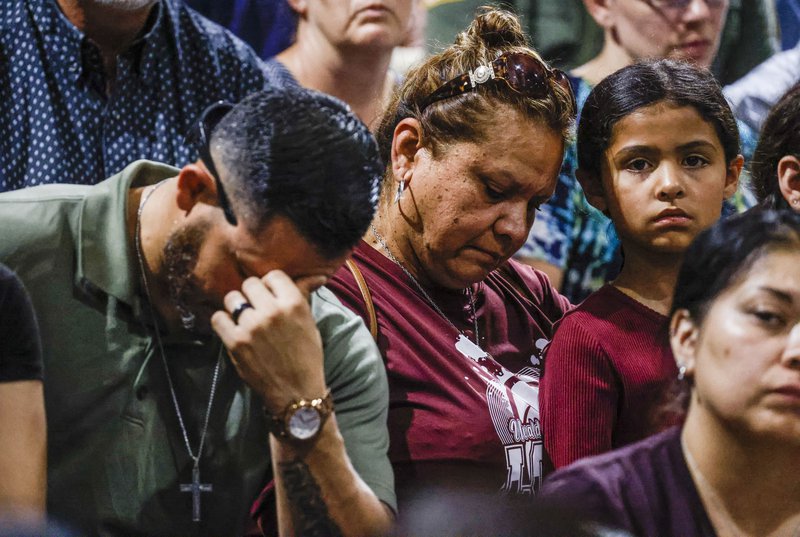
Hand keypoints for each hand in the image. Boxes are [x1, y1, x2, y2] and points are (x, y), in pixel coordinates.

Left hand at [211, 271, 327, 412]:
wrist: (296, 392)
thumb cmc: (306, 356)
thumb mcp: (309, 323)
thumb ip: (302, 296)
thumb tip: (315, 275)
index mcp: (294, 303)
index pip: (273, 275)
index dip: (270, 286)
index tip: (270, 297)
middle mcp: (272, 311)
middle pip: (250, 284)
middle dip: (252, 295)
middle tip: (256, 309)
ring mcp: (252, 326)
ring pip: (232, 298)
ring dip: (237, 307)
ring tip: (244, 320)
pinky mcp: (236, 342)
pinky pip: (219, 318)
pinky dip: (223, 322)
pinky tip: (232, 329)